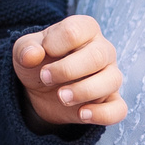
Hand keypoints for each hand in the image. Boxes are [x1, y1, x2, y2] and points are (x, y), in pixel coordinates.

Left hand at [12, 15, 126, 129]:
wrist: (41, 90)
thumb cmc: (39, 62)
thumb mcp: (25, 51)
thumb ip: (25, 49)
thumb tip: (32, 55)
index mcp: (85, 29)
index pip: (75, 31)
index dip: (54, 44)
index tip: (43, 52)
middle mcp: (103, 50)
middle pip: (97, 55)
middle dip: (67, 70)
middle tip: (46, 78)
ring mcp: (110, 75)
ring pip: (112, 81)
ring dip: (83, 91)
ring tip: (61, 97)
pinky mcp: (110, 101)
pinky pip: (118, 109)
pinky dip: (102, 114)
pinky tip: (82, 114)